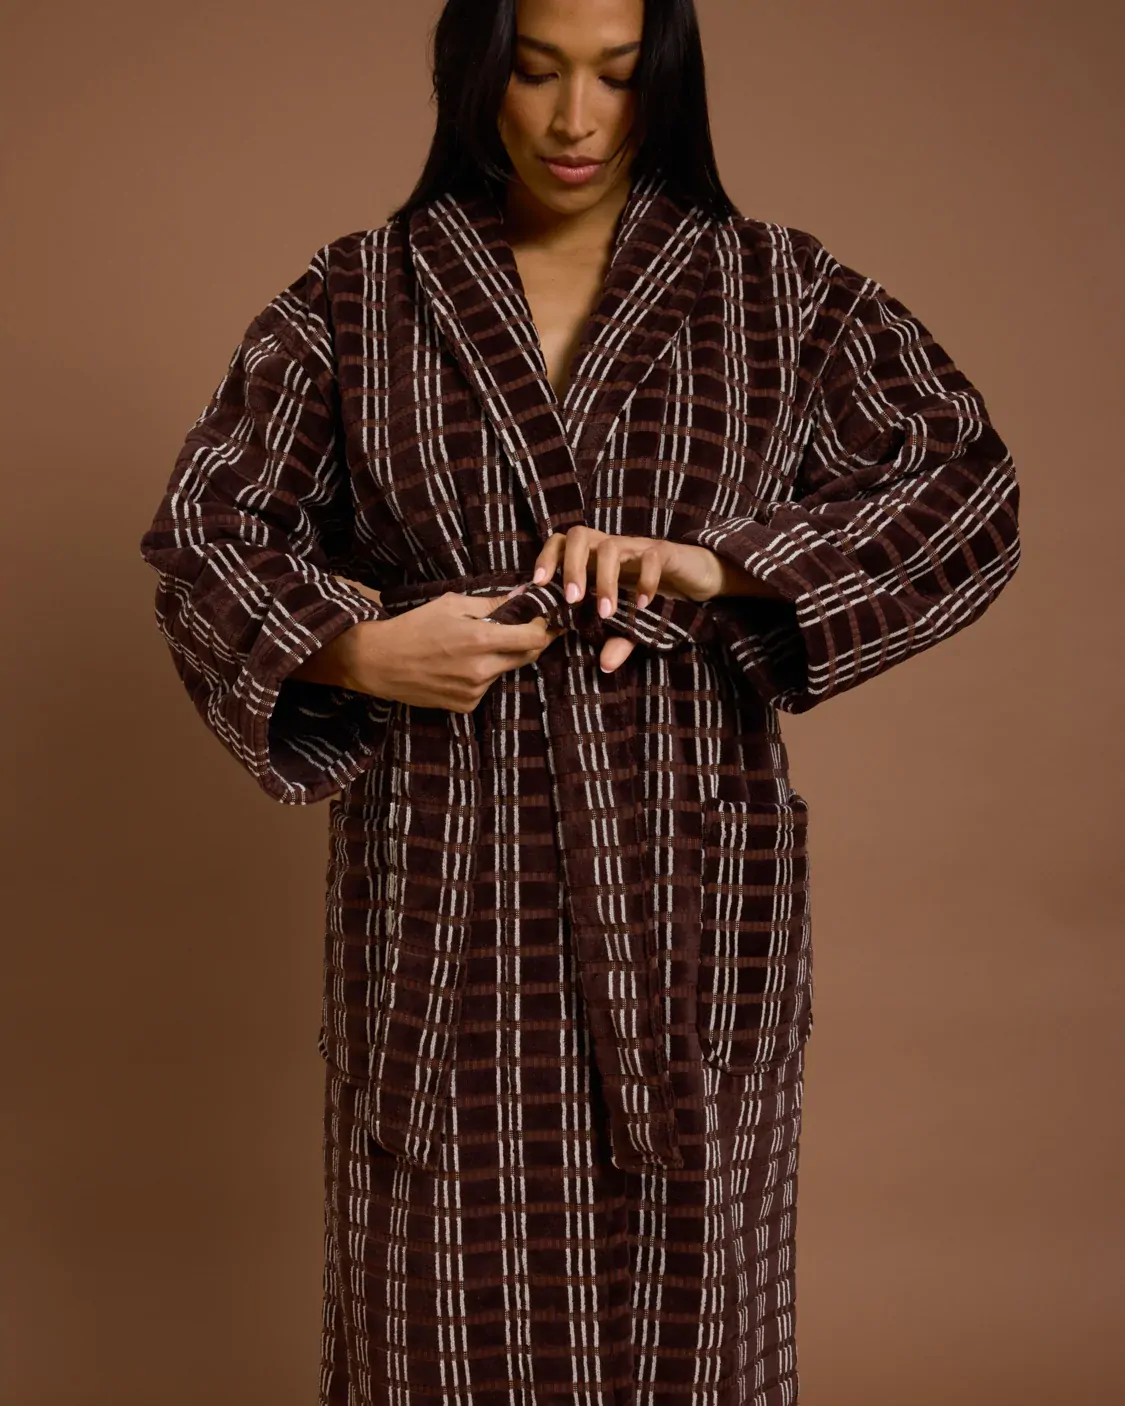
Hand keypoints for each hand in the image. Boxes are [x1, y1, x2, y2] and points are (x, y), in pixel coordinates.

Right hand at [294, 586, 563, 710]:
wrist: (378, 662)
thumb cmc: (414, 626)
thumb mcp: (452, 604)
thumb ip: (492, 603)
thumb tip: (522, 595)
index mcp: (482, 640)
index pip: (535, 638)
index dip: (545, 627)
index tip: (546, 618)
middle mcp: (483, 670)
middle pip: (528, 656)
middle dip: (531, 641)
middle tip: (526, 627)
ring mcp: (475, 691)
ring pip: (505, 671)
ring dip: (502, 657)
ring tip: (476, 644)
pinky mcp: (465, 705)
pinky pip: (486, 687)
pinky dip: (482, 674)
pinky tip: (459, 665)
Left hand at [529, 528, 774, 672]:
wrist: (699, 577)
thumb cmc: (659, 594)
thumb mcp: (634, 622)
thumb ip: (619, 640)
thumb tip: (605, 665)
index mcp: (596, 558)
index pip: (561, 543)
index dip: (546, 559)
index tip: (537, 586)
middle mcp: (612, 546)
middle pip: (579, 535)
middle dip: (570, 567)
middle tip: (572, 601)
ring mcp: (637, 546)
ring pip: (610, 546)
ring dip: (604, 580)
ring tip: (606, 612)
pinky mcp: (664, 551)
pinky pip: (650, 557)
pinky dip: (644, 579)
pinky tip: (643, 604)